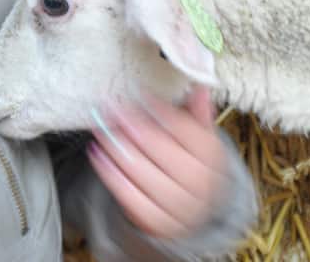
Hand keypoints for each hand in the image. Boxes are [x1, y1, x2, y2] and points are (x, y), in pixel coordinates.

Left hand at [87, 87, 226, 239]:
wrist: (191, 209)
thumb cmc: (190, 162)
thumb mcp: (198, 138)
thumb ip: (196, 113)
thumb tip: (200, 87)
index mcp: (212, 158)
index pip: (185, 130)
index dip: (161, 111)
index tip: (141, 94)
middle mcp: (200, 185)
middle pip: (160, 150)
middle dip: (132, 125)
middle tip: (111, 107)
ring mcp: (179, 207)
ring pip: (143, 172)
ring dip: (117, 147)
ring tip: (100, 128)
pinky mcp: (158, 223)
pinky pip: (130, 197)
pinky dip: (111, 174)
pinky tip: (98, 154)